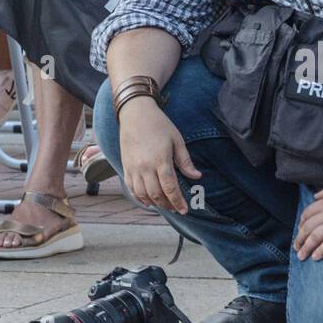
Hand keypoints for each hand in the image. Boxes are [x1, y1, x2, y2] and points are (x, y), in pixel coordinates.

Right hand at [118, 97, 200, 213]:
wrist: (134, 113)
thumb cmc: (159, 125)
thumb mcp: (177, 140)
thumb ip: (185, 161)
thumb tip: (197, 177)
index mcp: (161, 160)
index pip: (170, 188)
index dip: (178, 201)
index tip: (185, 209)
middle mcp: (145, 167)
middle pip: (156, 194)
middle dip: (168, 205)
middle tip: (177, 209)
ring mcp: (133, 168)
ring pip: (143, 194)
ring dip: (154, 203)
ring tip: (165, 205)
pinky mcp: (125, 167)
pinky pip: (131, 188)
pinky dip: (140, 198)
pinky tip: (148, 200)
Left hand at [294, 175, 322, 261]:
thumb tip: (316, 196)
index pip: (308, 213)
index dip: (302, 223)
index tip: (300, 231)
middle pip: (308, 226)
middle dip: (300, 238)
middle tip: (296, 248)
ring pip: (316, 235)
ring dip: (306, 247)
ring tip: (301, 256)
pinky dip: (322, 250)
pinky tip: (316, 257)